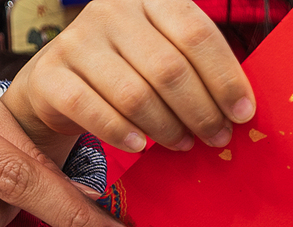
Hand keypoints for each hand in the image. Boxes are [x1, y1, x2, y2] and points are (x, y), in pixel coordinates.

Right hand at [2, 0, 256, 157]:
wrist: (58, 85)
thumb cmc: (128, 72)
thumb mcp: (163, 55)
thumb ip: (198, 70)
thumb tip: (242, 110)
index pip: (195, 31)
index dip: (225, 76)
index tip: (243, 114)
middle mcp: (110, 10)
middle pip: (169, 68)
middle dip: (201, 111)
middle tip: (217, 138)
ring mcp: (76, 39)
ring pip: (135, 94)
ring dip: (167, 127)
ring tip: (183, 144)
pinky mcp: (49, 74)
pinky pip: (92, 111)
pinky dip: (122, 133)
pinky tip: (140, 146)